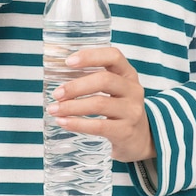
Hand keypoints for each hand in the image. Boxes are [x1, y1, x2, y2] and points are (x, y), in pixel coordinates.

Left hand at [45, 47, 155, 162]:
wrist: (140, 139)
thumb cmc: (119, 108)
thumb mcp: (114, 89)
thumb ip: (94, 79)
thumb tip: (56, 76)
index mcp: (128, 73)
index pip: (113, 56)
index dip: (90, 56)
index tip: (68, 62)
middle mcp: (133, 90)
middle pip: (104, 80)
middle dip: (76, 86)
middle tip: (57, 94)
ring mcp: (132, 111)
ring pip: (99, 104)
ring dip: (72, 106)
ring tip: (54, 109)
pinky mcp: (126, 131)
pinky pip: (99, 126)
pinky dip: (77, 124)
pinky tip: (63, 122)